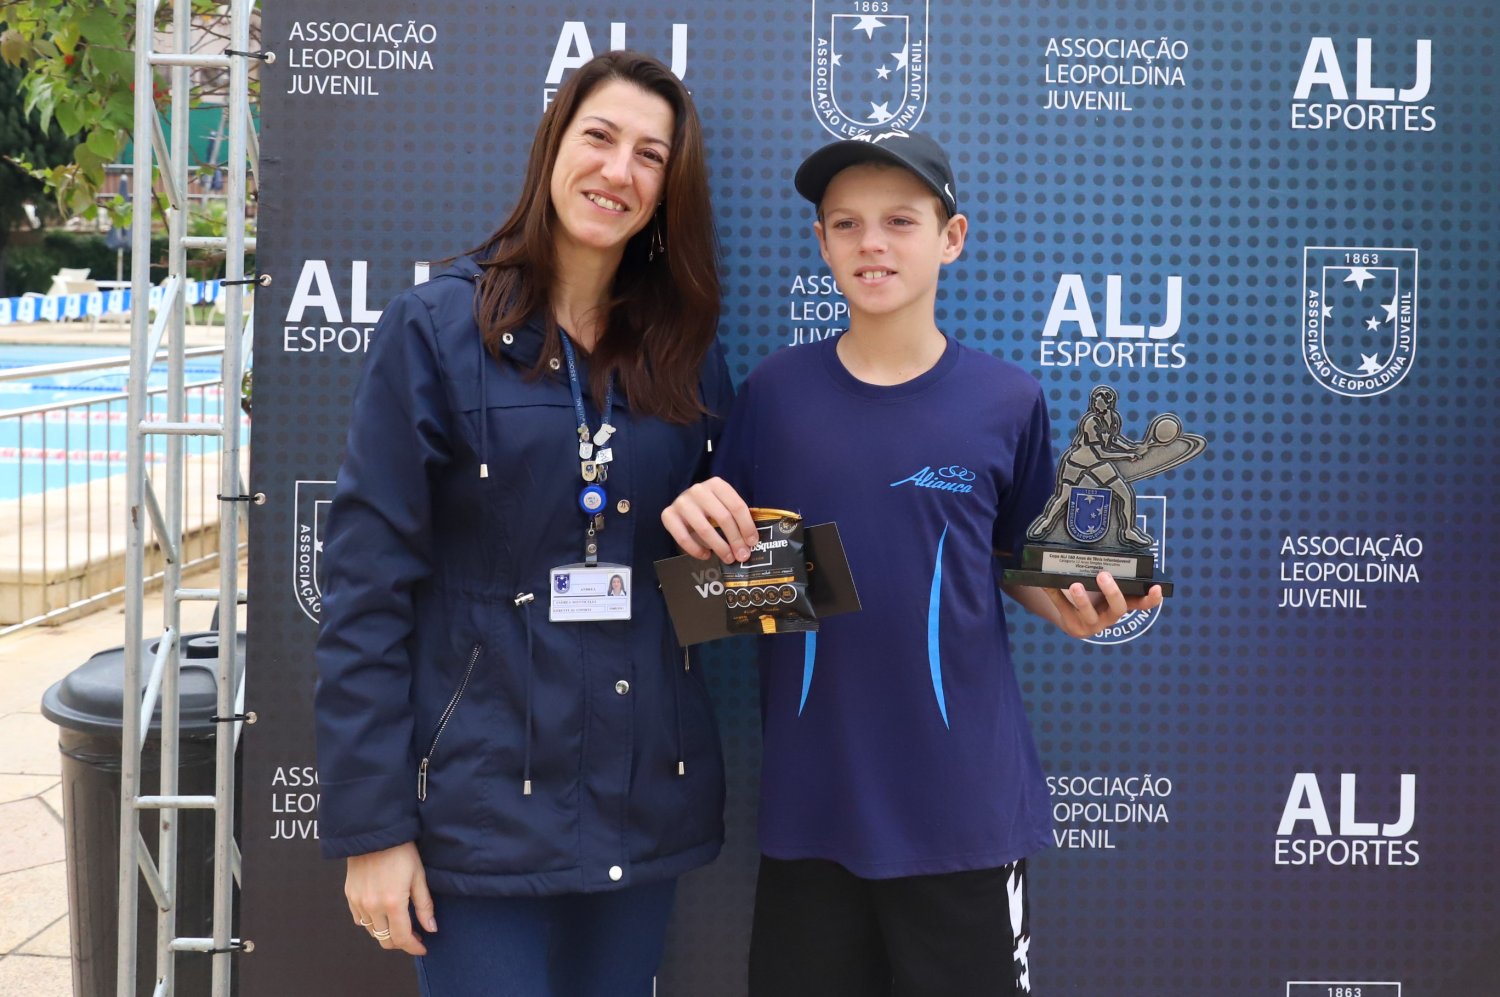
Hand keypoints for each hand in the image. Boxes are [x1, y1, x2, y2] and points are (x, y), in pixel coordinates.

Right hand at [345, 841, 435, 955]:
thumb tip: (431, 929)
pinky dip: (372, 922)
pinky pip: (360, 919)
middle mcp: (372, 907)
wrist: (374, 832)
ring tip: (399, 922)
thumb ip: (424, 906)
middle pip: (385, 939)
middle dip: (400, 942)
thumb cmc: (401, 851)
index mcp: (393, 903)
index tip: (422, 947)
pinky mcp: (349, 895)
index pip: (402, 938)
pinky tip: (382, 913)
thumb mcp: (419, 876)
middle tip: (413, 935)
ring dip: (386, 932)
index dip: (413, 947)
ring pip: (372, 931)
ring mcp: (358, 902)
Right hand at [661, 477, 757, 563]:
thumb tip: (751, 542)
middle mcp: (698, 490)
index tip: (752, 543)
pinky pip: (683, 538)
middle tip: (742, 555)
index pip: (737, 506)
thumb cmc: (710, 507)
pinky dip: (697, 550)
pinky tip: (706, 555)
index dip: (747, 526)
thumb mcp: (724, 505)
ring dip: (719, 547)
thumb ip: (736, 518)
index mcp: (716, 484)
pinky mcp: (668, 515)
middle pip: (723, 518)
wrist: (684, 504)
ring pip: (704, 529)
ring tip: (727, 558)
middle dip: (735, 540)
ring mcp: (681, 502)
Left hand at [1043, 571, 1162, 638]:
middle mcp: (1111, 616)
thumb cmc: (1094, 595)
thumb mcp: (1104, 587)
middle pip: (1118, 608)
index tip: (1157, 588)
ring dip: (1083, 600)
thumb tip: (1102, 540)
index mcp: (1122, 603)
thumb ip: (1109, 572)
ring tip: (1075, 585)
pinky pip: (1063, 609)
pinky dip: (1055, 595)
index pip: (1142, 603)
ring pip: (1090, 614)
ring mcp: (1093, 624)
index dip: (1152, 598)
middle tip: (1103, 575)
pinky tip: (1047, 583)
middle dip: (1112, 592)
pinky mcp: (1074, 626)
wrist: (1073, 618)